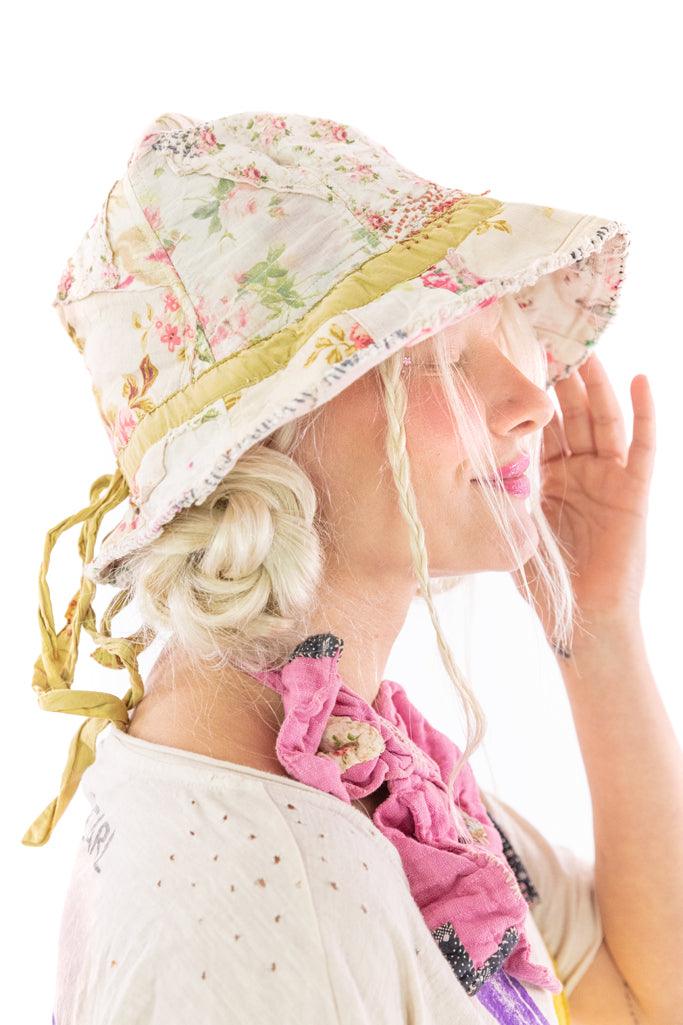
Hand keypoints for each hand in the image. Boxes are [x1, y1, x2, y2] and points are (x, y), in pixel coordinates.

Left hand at [511, 353, 655, 640]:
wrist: (581, 618)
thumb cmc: (543, 581)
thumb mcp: (511, 527)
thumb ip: (496, 495)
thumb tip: (454, 463)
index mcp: (546, 477)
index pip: (539, 427)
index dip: (529, 396)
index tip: (514, 359)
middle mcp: (578, 471)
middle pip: (572, 415)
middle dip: (562, 380)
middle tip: (549, 340)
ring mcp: (608, 478)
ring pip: (604, 421)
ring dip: (597, 386)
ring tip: (587, 349)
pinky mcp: (633, 491)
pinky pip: (642, 446)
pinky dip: (644, 413)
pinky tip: (639, 379)